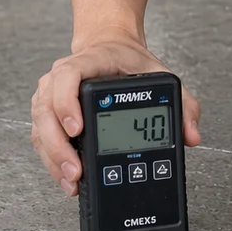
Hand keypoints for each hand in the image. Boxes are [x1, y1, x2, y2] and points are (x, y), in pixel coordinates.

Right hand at [30, 37, 201, 196]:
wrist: (111, 50)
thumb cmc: (129, 62)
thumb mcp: (160, 75)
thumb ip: (183, 105)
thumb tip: (192, 135)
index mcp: (88, 62)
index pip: (67, 77)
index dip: (67, 103)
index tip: (78, 129)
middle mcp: (61, 78)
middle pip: (46, 109)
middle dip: (59, 145)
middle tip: (76, 169)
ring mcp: (50, 96)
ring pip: (40, 127)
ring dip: (53, 157)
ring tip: (71, 180)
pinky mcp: (49, 114)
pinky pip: (42, 138)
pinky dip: (51, 160)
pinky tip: (66, 178)